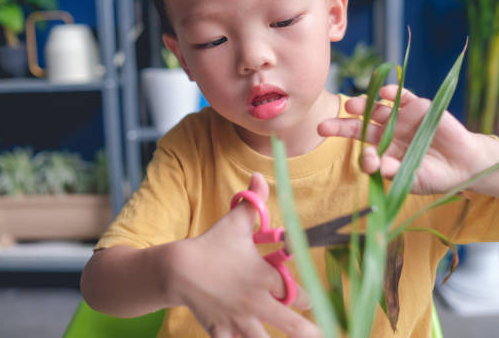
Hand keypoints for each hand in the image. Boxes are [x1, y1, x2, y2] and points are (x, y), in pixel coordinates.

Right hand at [173, 172, 321, 337]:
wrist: (176, 268)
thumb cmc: (211, 244)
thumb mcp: (235, 221)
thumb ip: (252, 201)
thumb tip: (260, 175)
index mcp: (264, 277)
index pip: (298, 293)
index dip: (308, 298)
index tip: (312, 302)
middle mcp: (255, 301)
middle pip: (291, 324)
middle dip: (308, 332)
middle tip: (322, 336)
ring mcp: (237, 318)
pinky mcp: (221, 330)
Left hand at [318, 85, 480, 194]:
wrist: (464, 165)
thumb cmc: (433, 175)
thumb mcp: (411, 179)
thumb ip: (392, 171)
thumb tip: (374, 164)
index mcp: (382, 150)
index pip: (362, 149)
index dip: (363, 156)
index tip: (368, 160)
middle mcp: (387, 132)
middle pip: (360, 126)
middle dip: (342, 126)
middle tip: (324, 126)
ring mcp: (401, 118)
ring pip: (377, 109)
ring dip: (364, 106)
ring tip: (351, 106)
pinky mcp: (419, 106)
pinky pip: (403, 96)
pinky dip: (393, 92)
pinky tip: (384, 92)